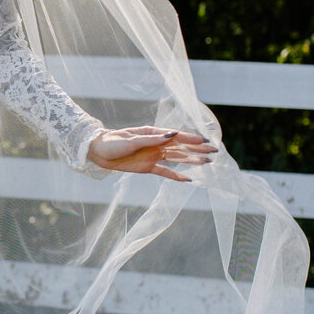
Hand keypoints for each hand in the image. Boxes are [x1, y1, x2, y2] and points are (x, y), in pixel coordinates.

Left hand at [85, 126, 215, 182]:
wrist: (98, 152)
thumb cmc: (113, 142)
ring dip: (192, 160)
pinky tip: (189, 179)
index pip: (176, 136)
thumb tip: (171, 135)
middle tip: (214, 152)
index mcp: (153, 133)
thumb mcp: (131, 140)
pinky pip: (165, 171)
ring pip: (177, 158)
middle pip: (181, 147)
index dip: (191, 139)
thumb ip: (152, 139)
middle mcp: (156, 144)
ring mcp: (153, 156)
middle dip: (197, 149)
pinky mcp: (148, 167)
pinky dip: (176, 175)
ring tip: (207, 163)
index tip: (205, 141)